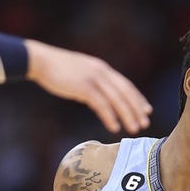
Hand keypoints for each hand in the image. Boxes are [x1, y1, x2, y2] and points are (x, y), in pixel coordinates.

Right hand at [24, 40, 151, 134]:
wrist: (42, 61)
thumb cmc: (58, 70)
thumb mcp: (81, 74)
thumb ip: (92, 84)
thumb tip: (99, 99)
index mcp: (102, 69)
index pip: (126, 85)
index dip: (138, 98)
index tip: (147, 110)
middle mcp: (101, 72)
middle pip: (125, 93)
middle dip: (137, 109)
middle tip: (145, 123)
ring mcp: (93, 79)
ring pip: (116, 100)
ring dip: (127, 115)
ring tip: (134, 129)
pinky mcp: (83, 87)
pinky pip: (101, 105)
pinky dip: (110, 117)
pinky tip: (115, 127)